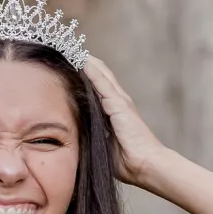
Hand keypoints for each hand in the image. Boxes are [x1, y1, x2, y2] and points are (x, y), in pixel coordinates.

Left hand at [83, 56, 168, 186]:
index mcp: (116, 111)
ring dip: (87, 61)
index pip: (99, 86)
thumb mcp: (104, 143)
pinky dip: (92, 70)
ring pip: (101, 74)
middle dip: (85, 64)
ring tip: (71, 49)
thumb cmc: (127, 161)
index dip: (87, 75)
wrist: (145, 164)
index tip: (70, 67)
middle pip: (100, 75)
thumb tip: (76, 133)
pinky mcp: (119, 104)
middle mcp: (119, 101)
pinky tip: (81, 60)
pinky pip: (102, 82)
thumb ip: (94, 133)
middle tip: (67, 51)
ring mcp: (120, 101)